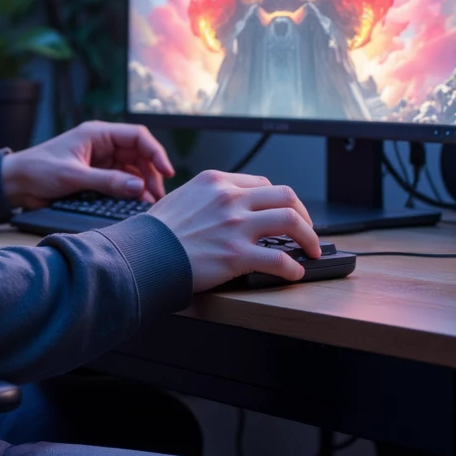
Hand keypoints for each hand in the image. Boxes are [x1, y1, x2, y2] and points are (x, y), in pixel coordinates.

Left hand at [1, 121, 173, 210]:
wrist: (15, 183)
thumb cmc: (38, 170)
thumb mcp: (73, 176)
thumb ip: (106, 181)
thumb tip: (138, 188)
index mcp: (97, 134)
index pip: (137, 136)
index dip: (155, 152)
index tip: (166, 171)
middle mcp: (102, 144)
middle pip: (138, 154)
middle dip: (151, 173)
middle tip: (157, 196)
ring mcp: (100, 160)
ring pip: (132, 169)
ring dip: (142, 184)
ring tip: (149, 203)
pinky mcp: (95, 176)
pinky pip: (120, 181)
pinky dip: (129, 191)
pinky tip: (135, 203)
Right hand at [148, 170, 320, 290]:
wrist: (142, 255)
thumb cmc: (155, 232)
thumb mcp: (180, 198)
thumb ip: (205, 198)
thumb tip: (221, 207)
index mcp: (216, 182)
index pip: (262, 183)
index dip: (279, 199)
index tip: (283, 210)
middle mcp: (229, 199)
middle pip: (285, 196)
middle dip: (303, 214)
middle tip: (307, 229)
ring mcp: (235, 226)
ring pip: (291, 221)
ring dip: (310, 237)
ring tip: (313, 250)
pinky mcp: (237, 255)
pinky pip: (279, 259)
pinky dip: (293, 267)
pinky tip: (294, 273)